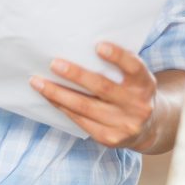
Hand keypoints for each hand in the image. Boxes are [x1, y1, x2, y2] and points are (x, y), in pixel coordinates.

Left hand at [29, 42, 158, 150]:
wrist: (147, 128)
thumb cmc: (132, 92)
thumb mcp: (134, 77)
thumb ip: (117, 66)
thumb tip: (78, 46)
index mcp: (145, 84)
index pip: (134, 67)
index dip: (118, 56)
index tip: (98, 45)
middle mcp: (138, 105)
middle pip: (103, 88)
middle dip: (76, 75)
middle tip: (54, 63)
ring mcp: (124, 124)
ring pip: (85, 107)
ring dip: (58, 93)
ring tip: (38, 81)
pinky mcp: (110, 139)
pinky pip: (80, 121)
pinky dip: (62, 107)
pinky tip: (49, 96)